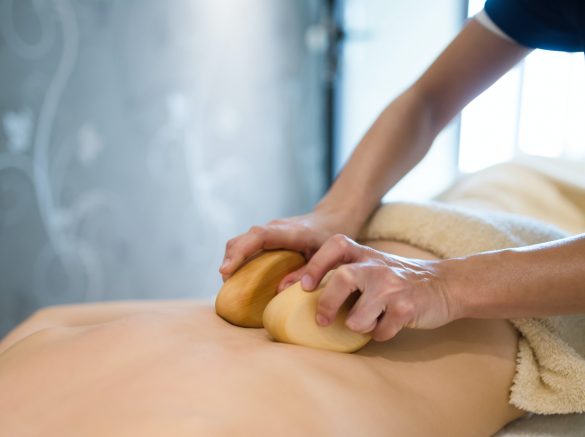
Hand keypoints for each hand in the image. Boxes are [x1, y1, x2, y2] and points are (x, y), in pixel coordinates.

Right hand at [219, 208, 362, 289]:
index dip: (241, 252)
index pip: (259, 236)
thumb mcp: (325, 257)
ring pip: (240, 241)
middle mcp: (274, 228)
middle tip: (226, 283)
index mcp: (290, 232)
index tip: (226, 270)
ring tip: (229, 283)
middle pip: (243, 238)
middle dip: (230, 259)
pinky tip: (238, 276)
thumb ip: (306, 272)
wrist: (330, 220)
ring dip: (231, 260)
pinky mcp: (265, 236)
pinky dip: (238, 258)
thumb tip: (279, 290)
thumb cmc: (329, 239)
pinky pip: (246, 245)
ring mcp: (268, 231)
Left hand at [295, 234, 458, 341]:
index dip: (315, 265)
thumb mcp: (372, 266)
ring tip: (366, 324)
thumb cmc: (398, 279)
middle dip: (327, 303)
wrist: (446, 284)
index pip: (335, 246)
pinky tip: (386, 326)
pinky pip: (381, 330)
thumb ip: (345, 272)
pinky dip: (380, 334)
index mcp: (365, 254)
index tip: (304, 287)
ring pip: (359, 315)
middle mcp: (378, 266)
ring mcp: (393, 286)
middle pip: (343, 278)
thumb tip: (298, 288)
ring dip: (357, 325)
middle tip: (322, 320)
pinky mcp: (408, 306)